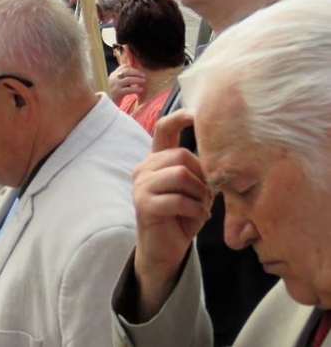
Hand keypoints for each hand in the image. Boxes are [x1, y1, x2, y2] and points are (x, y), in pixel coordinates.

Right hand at [109, 65, 145, 102]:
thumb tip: (135, 72)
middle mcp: (113, 78)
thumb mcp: (116, 83)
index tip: (139, 72)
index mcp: (113, 75)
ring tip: (143, 81)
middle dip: (136, 73)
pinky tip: (141, 90)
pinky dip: (136, 89)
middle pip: (126, 71)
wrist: (105, 104)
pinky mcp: (117, 93)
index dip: (132, 68)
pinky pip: (128, 89)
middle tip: (143, 76)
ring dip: (137, 79)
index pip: (123, 67)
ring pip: (128, 79)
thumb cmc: (113, 94)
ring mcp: (114, 85)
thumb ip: (123, 78)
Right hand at [132, 110, 212, 319]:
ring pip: (181, 175)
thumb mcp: (195, 190)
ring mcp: (141, 185)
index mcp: (157, 160)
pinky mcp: (143, 204)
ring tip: (201, 208)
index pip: (164, 129)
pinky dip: (195, 210)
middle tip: (207, 197)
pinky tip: (197, 219)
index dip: (180, 118)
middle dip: (202, 177)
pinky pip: (178, 199)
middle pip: (182, 156)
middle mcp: (145, 167)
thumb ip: (200, 172)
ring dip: (200, 195)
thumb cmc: (182, 217)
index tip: (199, 112)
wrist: (164, 250)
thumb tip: (223, 158)